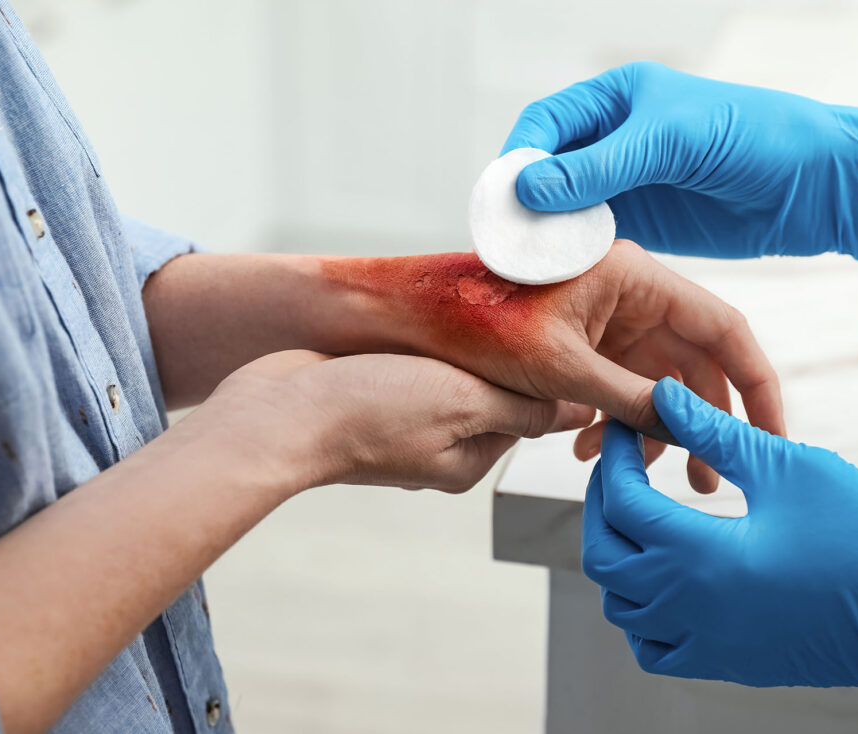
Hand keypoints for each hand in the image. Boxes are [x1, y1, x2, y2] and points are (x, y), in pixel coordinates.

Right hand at [196, 350, 592, 491]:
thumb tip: (579, 412)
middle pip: (488, 395)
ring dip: (455, 349)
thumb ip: (521, 408)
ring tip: (453, 315)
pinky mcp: (373, 399)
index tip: (537, 327)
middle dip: (493, 357)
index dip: (536, 371)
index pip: (526, 412)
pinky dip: (420, 348)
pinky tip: (415, 327)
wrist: (277, 411)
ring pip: (450, 378)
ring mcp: (403, 425)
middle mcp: (438, 448)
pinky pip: (413, 370)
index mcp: (468, 460)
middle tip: (492, 314)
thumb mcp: (463, 404)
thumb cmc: (369, 409)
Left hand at [322, 242, 784, 491]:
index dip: (756, 386)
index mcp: (635, 276)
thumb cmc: (478, 322)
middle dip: (698, 424)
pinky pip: (618, 384)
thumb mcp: (561, 368)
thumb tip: (687, 434)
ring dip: (650, 429)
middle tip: (705, 483)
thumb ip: (631, 402)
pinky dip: (613, 420)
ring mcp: (607, 316)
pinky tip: (587, 453)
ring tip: (638, 477)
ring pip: (654, 380)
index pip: (723, 329)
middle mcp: (630, 292)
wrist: (413, 317)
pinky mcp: (583, 338)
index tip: (774, 438)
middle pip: (692, 361)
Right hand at [504, 61, 857, 278]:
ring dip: (545, 234)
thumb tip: (531, 187)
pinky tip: (563, 275)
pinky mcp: (642, 225)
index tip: (504, 195)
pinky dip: (574, 256)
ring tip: (527, 263)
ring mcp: (625, 186)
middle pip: (546, 171)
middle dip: (524, 202)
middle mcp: (612, 142)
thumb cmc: (754, 138)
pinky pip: (593, 239)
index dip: (520, 157)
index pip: (547, 123)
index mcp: (616, 100)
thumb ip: (602, 165)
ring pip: (564, 210)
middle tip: (505, 238)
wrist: (815, 184)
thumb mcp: (672, 142)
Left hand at [581, 378, 857, 713]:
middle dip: (600, 503)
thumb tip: (664, 394)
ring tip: (638, 514)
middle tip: (620, 466)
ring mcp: (704, 644)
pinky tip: (661, 576)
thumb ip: (715, 434)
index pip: (621, 500)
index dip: (615, 456)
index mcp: (700, 555)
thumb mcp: (788, 469)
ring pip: (620, 604)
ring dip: (615, 555)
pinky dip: (639, 611)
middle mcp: (690, 608)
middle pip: (603, 554)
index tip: (625, 427)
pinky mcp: (726, 664)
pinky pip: (652, 647)